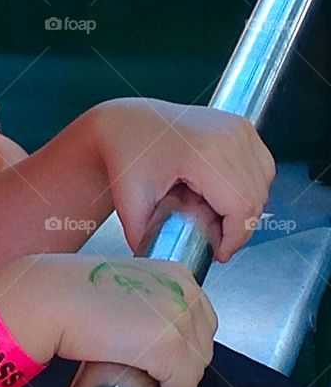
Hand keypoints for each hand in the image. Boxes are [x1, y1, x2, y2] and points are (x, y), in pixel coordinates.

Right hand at [0, 254, 216, 386]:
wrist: (50, 298)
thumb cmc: (72, 289)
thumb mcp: (124, 281)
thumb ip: (149, 297)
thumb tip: (155, 329)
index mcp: (177, 272)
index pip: (200, 319)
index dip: (182, 345)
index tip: (161, 360)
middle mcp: (185, 291)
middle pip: (201, 344)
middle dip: (181, 366)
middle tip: (152, 378)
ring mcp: (180, 318)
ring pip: (194, 368)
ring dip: (174, 383)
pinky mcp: (170, 347)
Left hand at [87, 98, 274, 260]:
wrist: (124, 121)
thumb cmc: (125, 153)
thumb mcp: (129, 200)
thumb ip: (145, 237)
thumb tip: (161, 266)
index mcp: (204, 152)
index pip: (242, 207)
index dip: (235, 237)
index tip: (219, 253)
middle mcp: (228, 135)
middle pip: (255, 198)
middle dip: (238, 226)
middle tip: (212, 237)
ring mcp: (237, 127)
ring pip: (262, 183)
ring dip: (244, 206)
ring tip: (212, 214)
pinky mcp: (240, 125)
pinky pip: (260, 167)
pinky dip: (247, 186)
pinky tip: (220, 194)